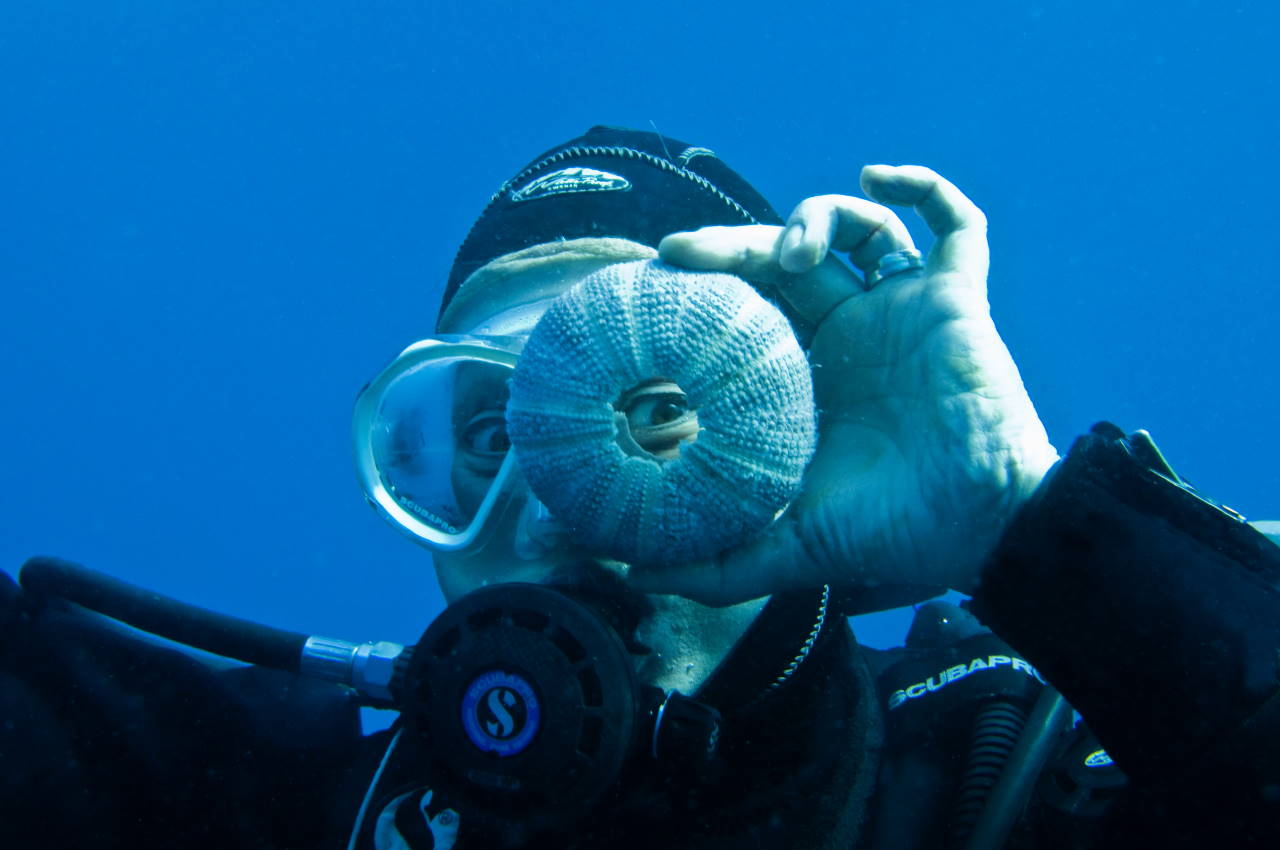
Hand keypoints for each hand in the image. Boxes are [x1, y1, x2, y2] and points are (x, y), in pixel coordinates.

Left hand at [631, 166, 1058, 604]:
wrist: (983, 527)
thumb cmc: (895, 533)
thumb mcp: (790, 546)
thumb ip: (719, 563)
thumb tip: (634, 574)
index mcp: (809, 375)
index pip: (747, 309)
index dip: (705, 289)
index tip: (653, 284)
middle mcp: (852, 333)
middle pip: (783, 261)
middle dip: (731, 246)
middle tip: (678, 252)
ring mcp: (904, 309)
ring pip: (858, 230)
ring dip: (820, 218)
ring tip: (796, 253)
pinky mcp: (958, 297)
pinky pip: (955, 224)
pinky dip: (924, 187)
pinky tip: (879, 174)